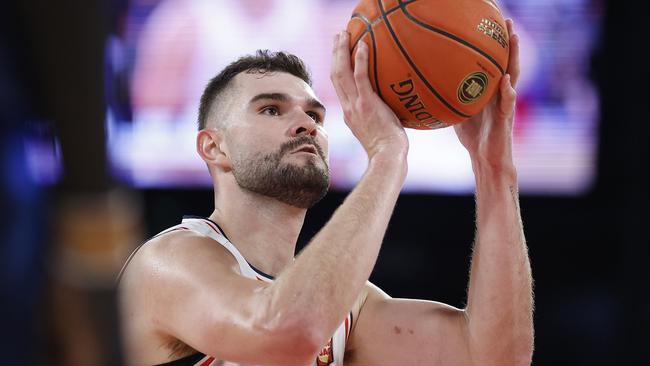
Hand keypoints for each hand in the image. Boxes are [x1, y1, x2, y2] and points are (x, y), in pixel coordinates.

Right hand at [330, 31, 407, 159]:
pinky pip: (360, 76)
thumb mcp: (378, 131)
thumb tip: (390, 111)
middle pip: (335, 75)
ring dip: (341, 51)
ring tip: (344, 33)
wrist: (387, 156)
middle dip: (335, 54)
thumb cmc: (389, 148)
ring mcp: (355, 105)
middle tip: (338, 37)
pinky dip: (360, 59)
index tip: (339, 55)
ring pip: (342, 73)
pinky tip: (363, 45)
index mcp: (350, 113)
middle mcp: (348, 107)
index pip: (339, 87)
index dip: (337, 68)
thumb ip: (378, 118)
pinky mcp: (367, 103)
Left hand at [454, 19, 519, 170]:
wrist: (486, 159)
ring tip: (513, 38)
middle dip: (507, 41)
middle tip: (506, 20)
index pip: (494, 62)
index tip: (489, 24)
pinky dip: (508, 91)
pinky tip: (505, 81)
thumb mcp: (458, 111)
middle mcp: (501, 93)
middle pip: (506, 62)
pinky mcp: (506, 118)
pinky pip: (508, 103)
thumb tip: (425, 87)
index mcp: (490, 90)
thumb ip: (449, 97)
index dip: (494, 44)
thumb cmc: (473, 136)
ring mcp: (506, 104)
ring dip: (514, 57)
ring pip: (512, 76)